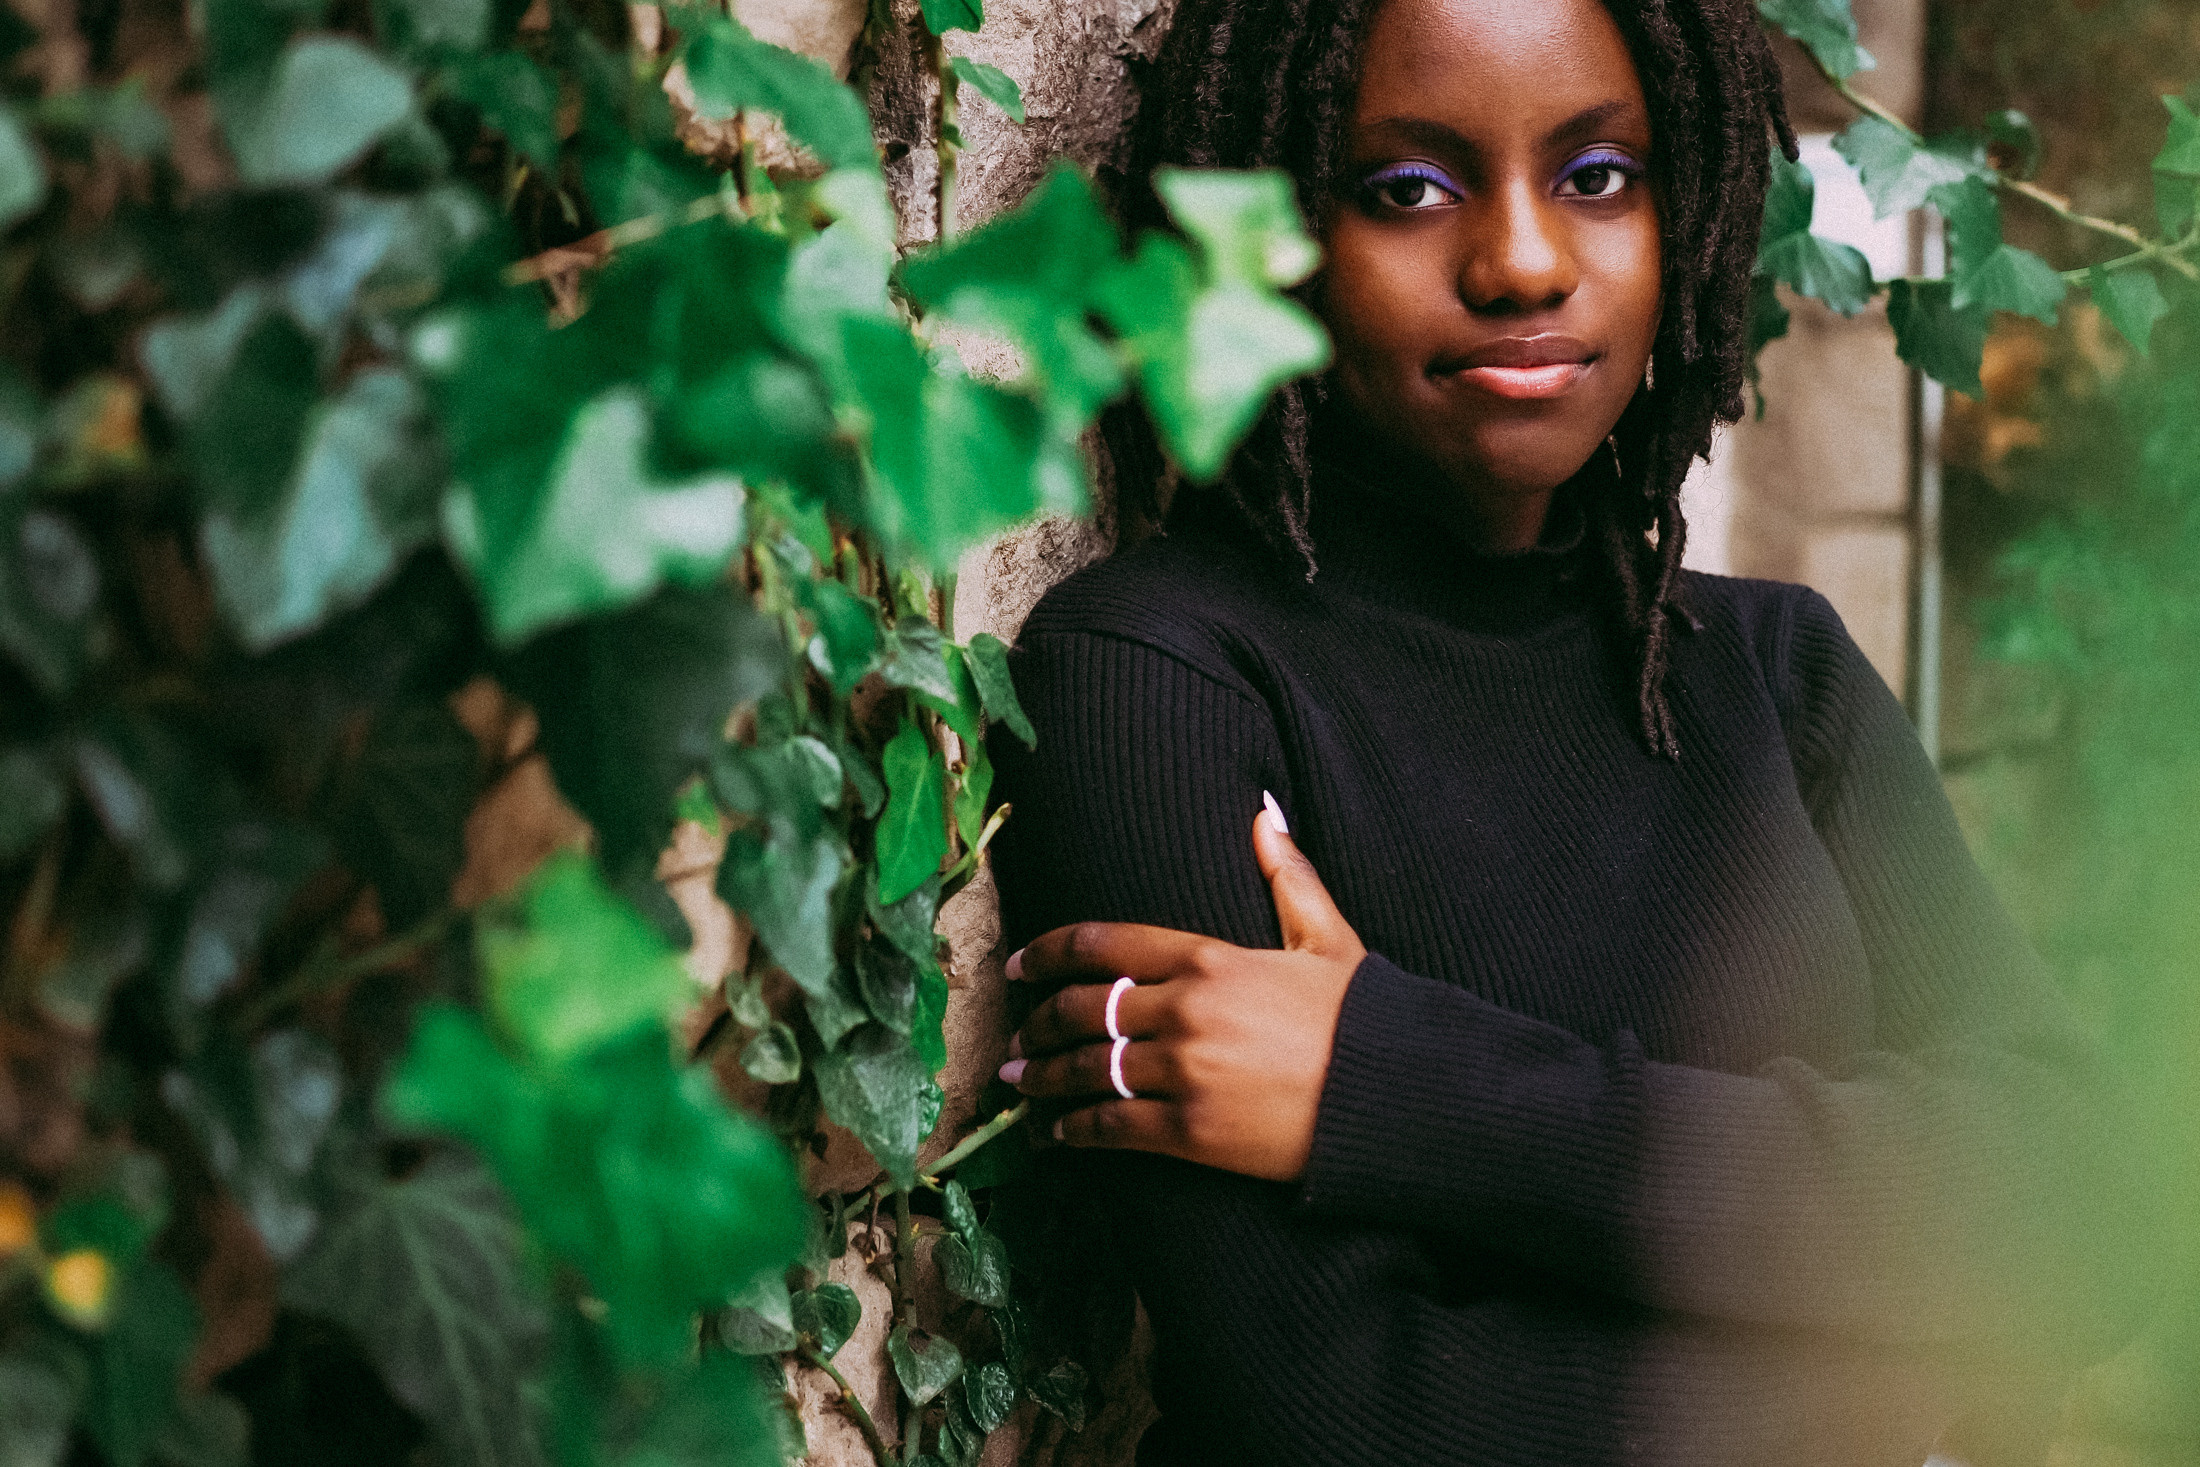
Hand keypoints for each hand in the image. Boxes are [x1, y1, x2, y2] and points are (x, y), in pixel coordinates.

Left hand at [999, 795, 1366, 1181]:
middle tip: (1017, 1032)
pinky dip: (1073, 1130)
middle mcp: (1187, 1009)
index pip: (1106, 945)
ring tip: (1020, 1080)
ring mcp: (1185, 1070)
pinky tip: (1054, 1134)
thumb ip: (1288, 876)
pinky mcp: (1192, 1130)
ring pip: (1089, 1068)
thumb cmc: (1365, 1020)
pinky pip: (1111, 1126)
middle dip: (1041, 1019)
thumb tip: (1264, 814)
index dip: (1050, 953)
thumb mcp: (1328, 939)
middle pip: (1086, 1008)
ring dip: (1045, 1075)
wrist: (1398, 1097)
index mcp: (1212, 957)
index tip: (1020, 963)